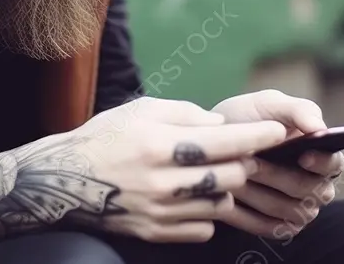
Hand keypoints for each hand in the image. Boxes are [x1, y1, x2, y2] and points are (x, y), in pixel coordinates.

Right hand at [0, 97, 286, 243]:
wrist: (63, 180)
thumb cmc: (107, 136)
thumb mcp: (142, 110)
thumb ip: (186, 114)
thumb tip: (223, 125)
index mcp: (160, 144)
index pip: (225, 142)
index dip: (258, 137)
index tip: (279, 132)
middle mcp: (162, 181)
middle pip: (230, 178)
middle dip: (243, 164)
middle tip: (241, 154)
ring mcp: (159, 212)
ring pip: (220, 204)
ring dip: (226, 189)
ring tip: (215, 174)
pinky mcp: (155, 234)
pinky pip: (202, 228)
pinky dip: (206, 213)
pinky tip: (194, 197)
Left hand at [210, 90, 343, 237]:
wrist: (211, 141)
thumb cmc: (246, 118)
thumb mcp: (268, 104)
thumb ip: (298, 110)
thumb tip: (321, 128)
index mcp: (320, 154)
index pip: (334, 164)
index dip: (322, 162)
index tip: (302, 156)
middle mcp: (315, 185)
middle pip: (311, 191)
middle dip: (279, 176)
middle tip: (249, 162)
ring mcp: (298, 209)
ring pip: (289, 210)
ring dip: (259, 193)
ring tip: (234, 175)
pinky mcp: (277, 227)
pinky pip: (270, 228)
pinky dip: (248, 214)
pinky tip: (229, 197)